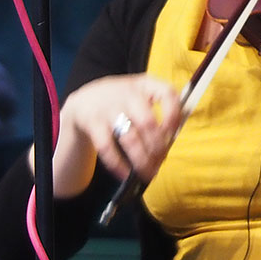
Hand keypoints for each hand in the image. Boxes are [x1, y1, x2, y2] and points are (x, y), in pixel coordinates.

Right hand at [55, 74, 181, 188]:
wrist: (85, 99)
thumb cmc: (122, 102)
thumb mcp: (141, 96)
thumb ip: (157, 116)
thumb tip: (167, 148)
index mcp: (146, 85)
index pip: (167, 93)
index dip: (174, 115)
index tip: (174, 133)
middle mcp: (128, 94)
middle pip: (148, 122)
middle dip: (157, 147)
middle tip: (160, 162)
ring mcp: (109, 107)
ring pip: (130, 138)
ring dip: (141, 160)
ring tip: (147, 174)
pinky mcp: (93, 122)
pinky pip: (107, 147)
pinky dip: (118, 164)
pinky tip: (125, 174)